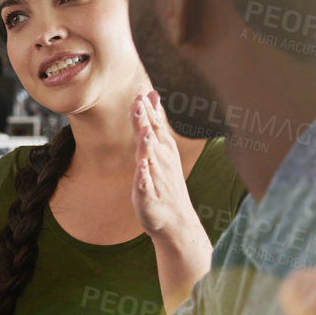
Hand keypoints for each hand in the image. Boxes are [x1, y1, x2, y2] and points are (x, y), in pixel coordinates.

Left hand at [131, 90, 199, 240]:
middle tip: (139, 103)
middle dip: (146, 122)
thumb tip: (151, 95)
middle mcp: (161, 162)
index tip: (140, 94)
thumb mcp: (159, 148)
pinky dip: (144, 177)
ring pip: (150, 160)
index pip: (154, 126)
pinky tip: (141, 168)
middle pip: (152, 138)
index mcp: (162, 150)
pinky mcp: (149, 197)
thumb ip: (153, 122)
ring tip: (143, 133)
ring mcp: (156, 179)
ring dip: (147, 147)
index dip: (147, 111)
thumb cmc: (164, 182)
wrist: (176, 221)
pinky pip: (146, 186)